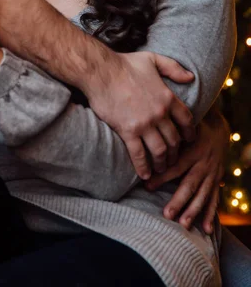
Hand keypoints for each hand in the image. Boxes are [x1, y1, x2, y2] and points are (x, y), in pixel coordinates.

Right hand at [88, 51, 194, 179]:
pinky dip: (143, 167)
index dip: (189, 133)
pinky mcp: (128, 131)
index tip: (188, 140)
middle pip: (175, 139)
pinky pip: (139, 154)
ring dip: (163, 163)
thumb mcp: (153, 59)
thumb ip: (174, 68)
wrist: (101, 71)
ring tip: (161, 169)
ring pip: (160, 150)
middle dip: (176, 152)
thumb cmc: (125, 63)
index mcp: (167, 97)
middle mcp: (160, 113)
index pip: (186, 120)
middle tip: (173, 159)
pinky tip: (145, 174)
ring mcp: (144, 124)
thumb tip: (191, 77)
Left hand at [144, 106, 228, 233]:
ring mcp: (212, 174)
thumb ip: (163, 135)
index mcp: (192, 150)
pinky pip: (214, 199)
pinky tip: (206, 228)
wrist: (217, 129)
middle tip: (167, 214)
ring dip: (193, 210)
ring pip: (203, 195)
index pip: (175, 166)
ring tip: (183, 224)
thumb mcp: (179, 127)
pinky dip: (211, 214)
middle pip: (190, 184)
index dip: (162, 176)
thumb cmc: (189, 128)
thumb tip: (139, 138)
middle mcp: (203, 164)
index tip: (147, 185)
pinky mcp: (217, 181)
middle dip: (179, 200)